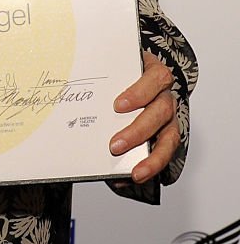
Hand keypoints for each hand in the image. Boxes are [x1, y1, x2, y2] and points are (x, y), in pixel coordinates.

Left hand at [110, 51, 179, 183]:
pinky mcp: (166, 135)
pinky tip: (131, 177)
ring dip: (152, 158)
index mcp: (154, 74)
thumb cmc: (123, 71)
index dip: (139, 93)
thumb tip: (75, 88)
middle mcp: (165, 96)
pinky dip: (148, 167)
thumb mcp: (116, 67)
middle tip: (115, 145)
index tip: (118, 106)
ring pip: (169, 138)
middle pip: (161, 112)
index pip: (156, 78)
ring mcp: (169, 117)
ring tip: (135, 173)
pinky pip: (163, 154)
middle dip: (137, 131)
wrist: (132, 72)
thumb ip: (103, 75)